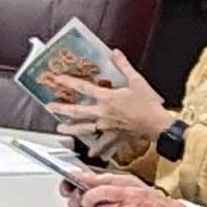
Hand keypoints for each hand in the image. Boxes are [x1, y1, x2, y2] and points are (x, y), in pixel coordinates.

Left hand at [46, 54, 170, 143]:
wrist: (157, 124)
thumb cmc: (147, 103)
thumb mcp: (136, 80)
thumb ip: (123, 65)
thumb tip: (115, 53)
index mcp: (108, 98)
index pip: (84, 88)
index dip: (69, 82)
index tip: (58, 79)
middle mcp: (103, 113)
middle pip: (78, 111)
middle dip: (62, 109)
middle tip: (50, 107)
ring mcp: (107, 126)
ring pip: (85, 128)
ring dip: (71, 128)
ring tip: (60, 128)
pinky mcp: (115, 136)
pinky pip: (103, 144)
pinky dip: (96, 149)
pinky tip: (90, 152)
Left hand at [70, 172, 206, 206]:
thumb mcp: (143, 189)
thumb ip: (119, 185)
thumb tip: (96, 184)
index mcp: (132, 188)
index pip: (99, 181)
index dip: (81, 181)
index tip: (70, 181)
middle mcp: (129, 201)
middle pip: (94, 199)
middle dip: (86, 203)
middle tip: (86, 206)